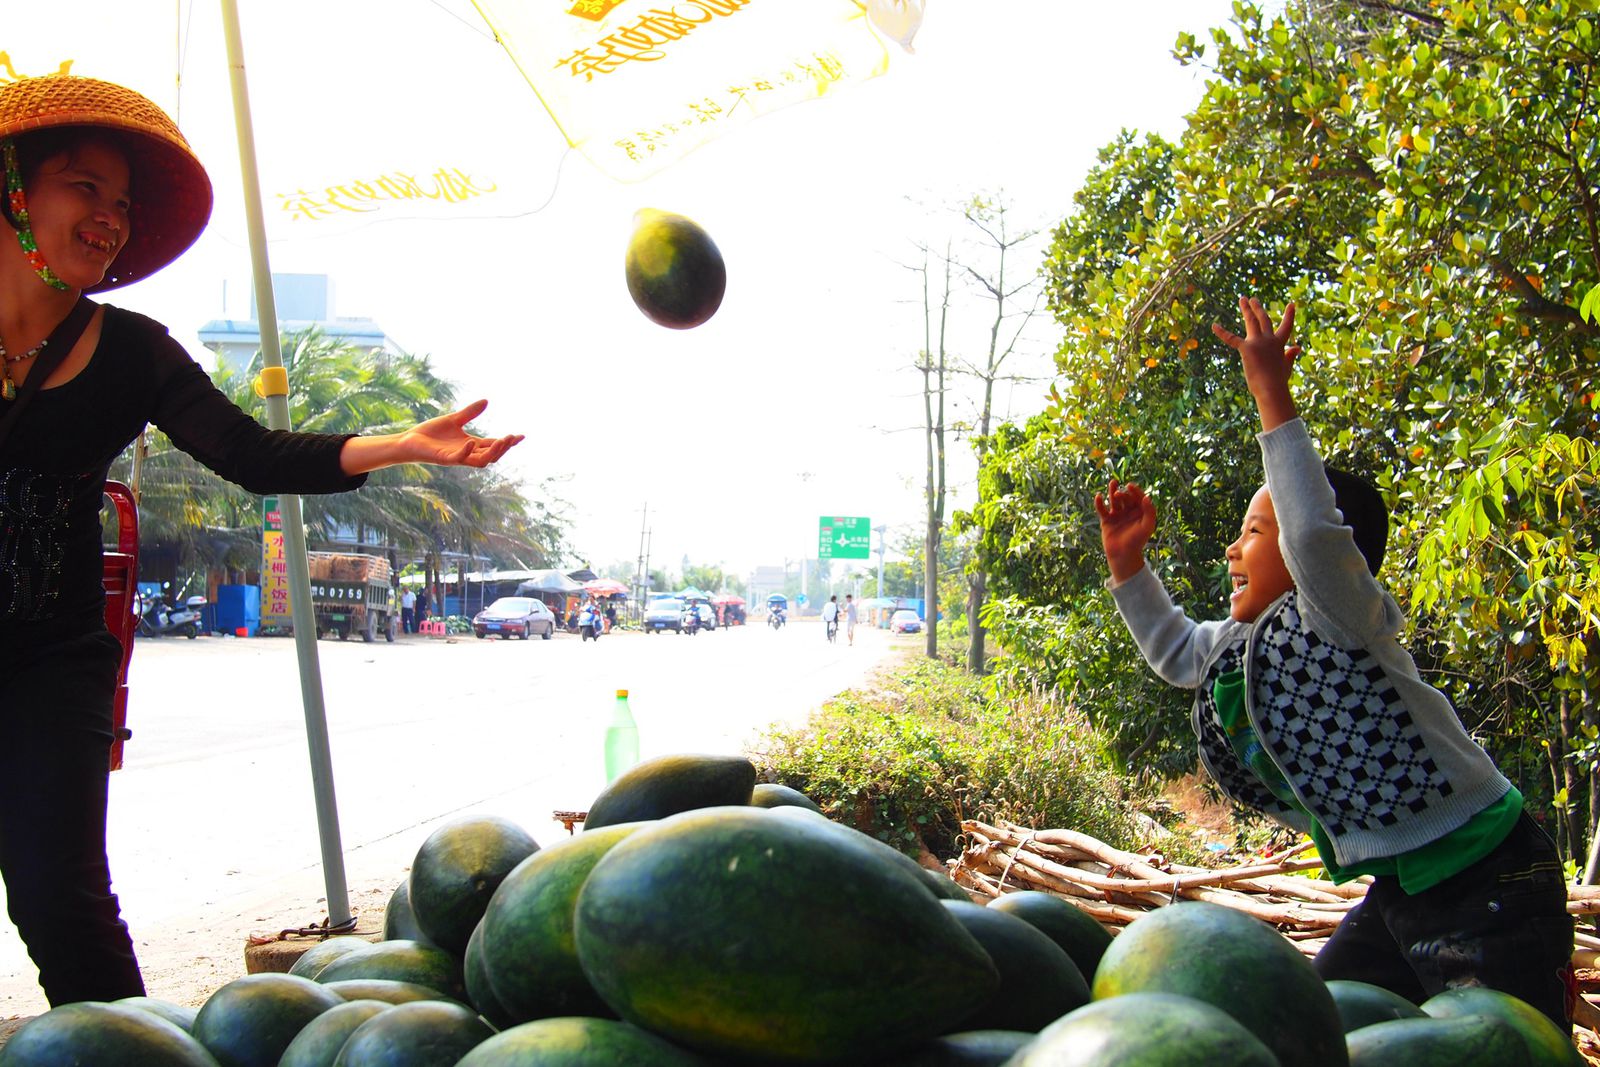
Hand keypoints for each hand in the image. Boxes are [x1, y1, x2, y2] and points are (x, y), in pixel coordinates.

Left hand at [398, 399, 523, 467]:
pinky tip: (470, 441)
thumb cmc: (430, 434)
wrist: (409, 441)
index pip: (493, 445)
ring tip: (501, 441)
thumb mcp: (453, 420)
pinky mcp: (444, 459)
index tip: (521, 436)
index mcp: (471, 445)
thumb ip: (470, 413)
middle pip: (492, 455)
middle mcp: (467, 453)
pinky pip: (459, 458)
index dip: (507, 442)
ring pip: (481, 461)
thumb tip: (487, 401)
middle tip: (512, 438)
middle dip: (504, 448)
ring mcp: (457, 458)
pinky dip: (466, 451)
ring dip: (492, 453)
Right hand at [1094, 478, 1156, 582]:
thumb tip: (1146, 497)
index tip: (1130, 486)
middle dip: (1123, 494)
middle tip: (1119, 495)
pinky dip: (1099, 503)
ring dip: (1113, 491)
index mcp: (1139, 513)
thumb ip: (1149, 512)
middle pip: (1126, 498)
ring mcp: (1117, 516)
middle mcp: (1128, 512)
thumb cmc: (1137, 542)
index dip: (1135, 490)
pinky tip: (1099, 496)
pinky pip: (1102, 509)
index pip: (1138, 498)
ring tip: (1113, 483)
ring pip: (1114, 500)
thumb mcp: (1147, 526)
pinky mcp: (1106, 521)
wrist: (1123, 555)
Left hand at [1212, 296, 1299, 429]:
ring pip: (1251, 321)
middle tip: (1252, 299)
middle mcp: (1269, 340)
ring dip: (1246, 309)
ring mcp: (1258, 342)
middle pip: (1263, 319)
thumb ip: (1290, 355)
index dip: (1289, 316)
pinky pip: (1231, 339)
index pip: (1286, 327)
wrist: (1271, 388)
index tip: (1291, 304)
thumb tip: (1297, 347)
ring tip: (1242, 299)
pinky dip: (1222, 332)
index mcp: (1279, 344)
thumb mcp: (1286, 366)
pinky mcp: (1247, 348)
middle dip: (1257, 308)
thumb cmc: (1278, 381)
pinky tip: (1214, 326)